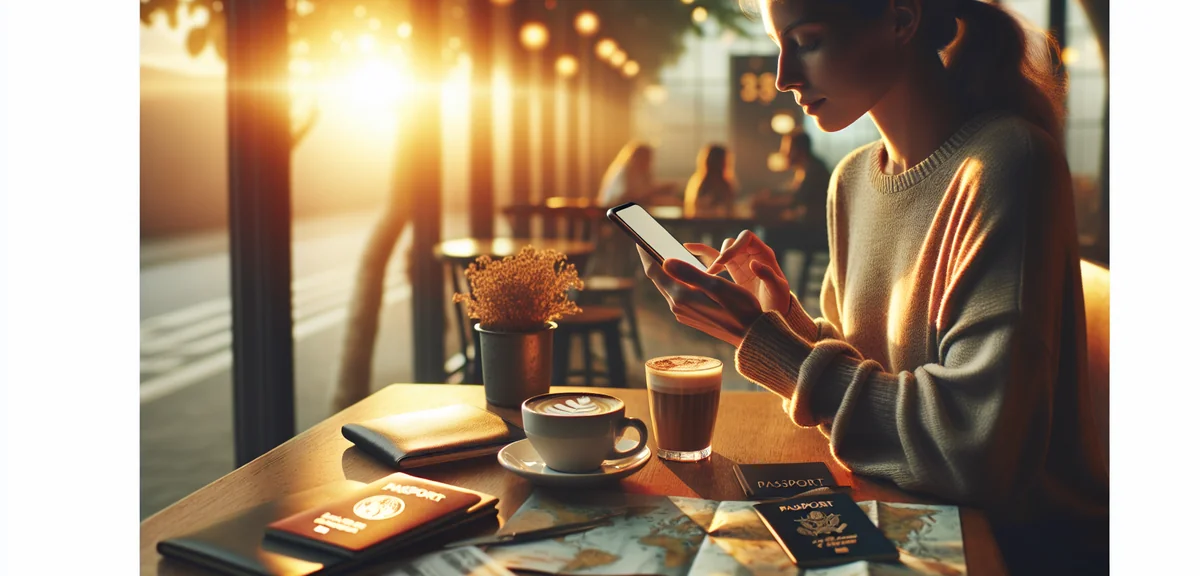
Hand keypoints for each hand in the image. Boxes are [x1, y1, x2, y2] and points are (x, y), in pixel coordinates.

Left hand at [637, 246, 763, 346]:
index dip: (645, 253)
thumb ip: (690, 273)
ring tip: (662, 253)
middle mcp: (677, 307)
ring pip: (668, 286)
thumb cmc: (740, 308)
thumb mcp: (717, 286)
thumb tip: (665, 261)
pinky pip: (676, 294)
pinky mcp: (691, 316)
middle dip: (653, 260)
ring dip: (664, 270)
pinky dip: (675, 280)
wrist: (751, 336)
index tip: (638, 239)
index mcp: (681, 297)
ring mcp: (683, 313)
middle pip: (658, 279)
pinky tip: (681, 273)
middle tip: (648, 241)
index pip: (654, 271)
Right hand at [684, 230, 791, 314]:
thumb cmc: (779, 301)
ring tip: (704, 274)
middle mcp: (750, 254)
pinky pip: (714, 259)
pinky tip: (686, 249)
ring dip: (712, 260)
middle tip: (713, 272)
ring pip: (721, 251)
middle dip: (721, 255)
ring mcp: (739, 263)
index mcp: (763, 253)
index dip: (734, 246)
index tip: (723, 262)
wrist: (773, 315)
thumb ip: (768, 275)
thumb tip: (753, 263)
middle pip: (731, 243)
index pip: (746, 238)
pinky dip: (701, 254)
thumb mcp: (778, 289)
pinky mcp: (730, 272)